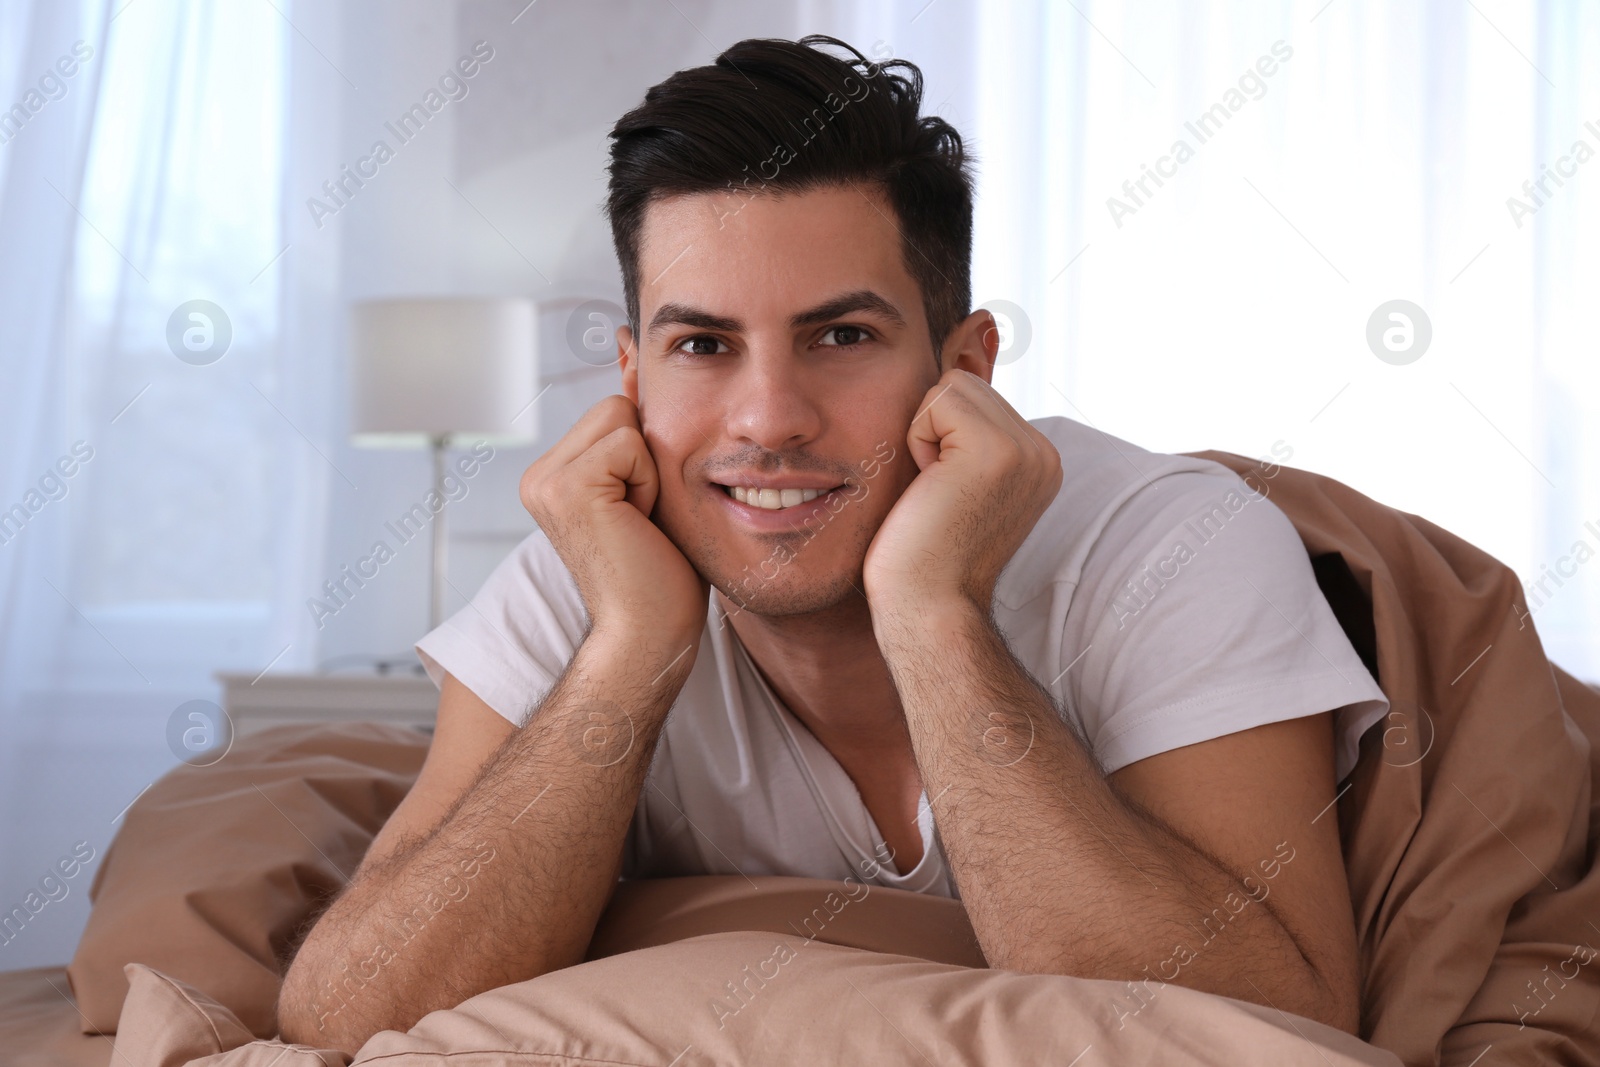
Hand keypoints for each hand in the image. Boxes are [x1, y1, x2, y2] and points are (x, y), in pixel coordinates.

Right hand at [520, 395, 708, 649]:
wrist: (651, 634)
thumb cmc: (662, 573)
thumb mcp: (651, 485)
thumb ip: (636, 425)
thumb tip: (631, 350)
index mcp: (554, 476)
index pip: (613, 411)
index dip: (646, 453)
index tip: (637, 511)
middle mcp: (539, 476)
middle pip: (616, 405)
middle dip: (646, 455)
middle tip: (640, 519)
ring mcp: (544, 481)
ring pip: (621, 415)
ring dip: (649, 468)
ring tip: (638, 522)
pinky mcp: (565, 488)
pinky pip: (630, 442)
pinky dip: (648, 481)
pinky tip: (636, 525)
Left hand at [863, 370, 1061, 615]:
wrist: (928, 605)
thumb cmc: (925, 552)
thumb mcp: (958, 479)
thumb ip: (967, 433)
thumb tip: (954, 370)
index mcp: (1038, 460)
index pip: (975, 396)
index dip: (940, 436)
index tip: (947, 493)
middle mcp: (1043, 453)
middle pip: (964, 384)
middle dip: (933, 431)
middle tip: (938, 491)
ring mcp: (1027, 451)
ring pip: (951, 386)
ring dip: (925, 434)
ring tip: (936, 488)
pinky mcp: (996, 451)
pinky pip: (938, 400)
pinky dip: (917, 439)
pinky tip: (930, 486)